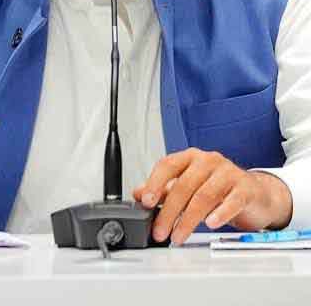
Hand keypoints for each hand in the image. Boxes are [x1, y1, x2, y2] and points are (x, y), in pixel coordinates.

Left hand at [133, 147, 292, 244]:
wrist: (255, 193)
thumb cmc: (219, 188)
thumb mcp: (189, 186)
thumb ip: (164, 189)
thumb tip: (137, 193)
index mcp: (190, 158)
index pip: (167, 165)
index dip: (155, 183)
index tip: (146, 201)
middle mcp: (208, 161)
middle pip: (184, 185)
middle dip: (169, 211)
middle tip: (160, 231)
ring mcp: (228, 172)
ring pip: (204, 195)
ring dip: (188, 219)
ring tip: (178, 236)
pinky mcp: (245, 188)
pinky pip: (231, 200)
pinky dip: (220, 213)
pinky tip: (210, 224)